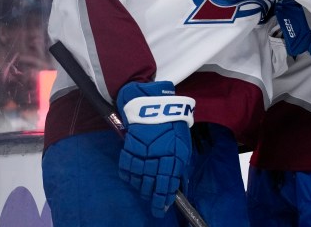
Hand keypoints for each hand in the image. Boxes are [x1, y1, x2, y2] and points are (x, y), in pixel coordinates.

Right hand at [116, 81, 194, 217]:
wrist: (153, 103)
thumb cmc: (172, 124)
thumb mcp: (183, 143)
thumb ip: (180, 163)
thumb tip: (177, 181)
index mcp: (174, 155)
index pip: (168, 183)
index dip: (164, 198)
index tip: (163, 207)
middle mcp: (157, 156)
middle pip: (152, 184)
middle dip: (153, 197)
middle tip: (154, 205)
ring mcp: (142, 153)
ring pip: (139, 178)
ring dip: (141, 188)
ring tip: (144, 192)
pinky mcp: (129, 147)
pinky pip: (127, 167)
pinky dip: (128, 176)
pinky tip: (132, 180)